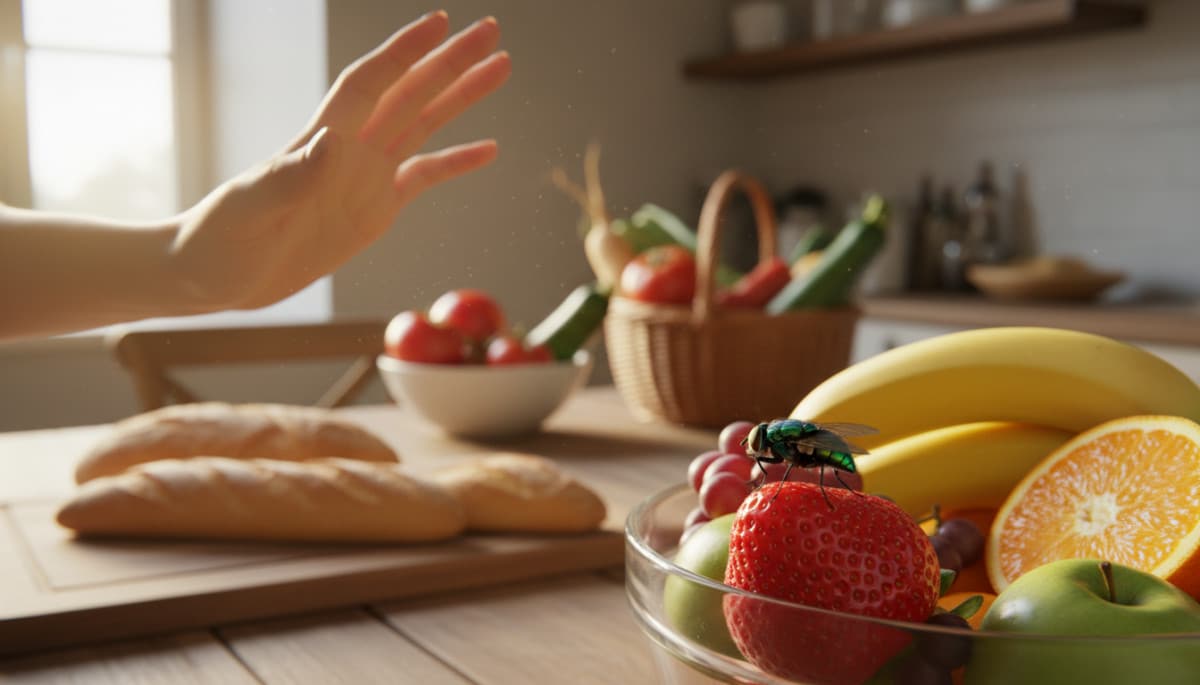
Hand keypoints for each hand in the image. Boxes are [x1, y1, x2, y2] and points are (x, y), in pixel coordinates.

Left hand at [171, 12, 509, 309]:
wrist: (209, 277)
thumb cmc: (217, 242)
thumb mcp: (248, 211)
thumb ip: (290, 176)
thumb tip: (331, 141)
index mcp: (320, 141)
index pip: (370, 83)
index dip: (405, 52)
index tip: (441, 24)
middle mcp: (349, 150)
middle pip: (408, 93)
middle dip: (449, 62)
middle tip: (491, 31)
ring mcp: (364, 178)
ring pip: (423, 124)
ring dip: (460, 96)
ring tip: (500, 67)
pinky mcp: (374, 210)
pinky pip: (424, 177)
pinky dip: (456, 162)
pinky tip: (489, 149)